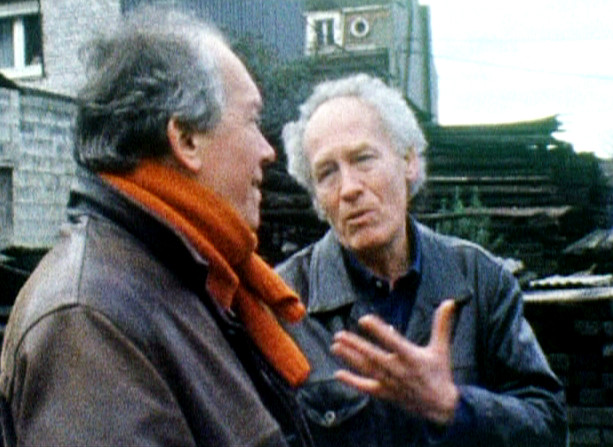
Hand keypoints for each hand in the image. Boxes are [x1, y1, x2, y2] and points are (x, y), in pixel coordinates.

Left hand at [330, 299, 458, 424]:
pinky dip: (352, 381)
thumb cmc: (440, 373)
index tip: (364, 319)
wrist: (441, 406)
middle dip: (355, 345)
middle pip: (373, 356)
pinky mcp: (386, 394)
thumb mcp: (441, 348)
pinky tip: (338, 374)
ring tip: (335, 347)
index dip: (378, 330)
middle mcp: (399, 370)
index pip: (392, 341)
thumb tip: (450, 301)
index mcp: (412, 357)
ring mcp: (391, 383)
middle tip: (339, 335)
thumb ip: (442, 324)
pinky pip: (367, 387)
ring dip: (350, 358)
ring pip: (367, 369)